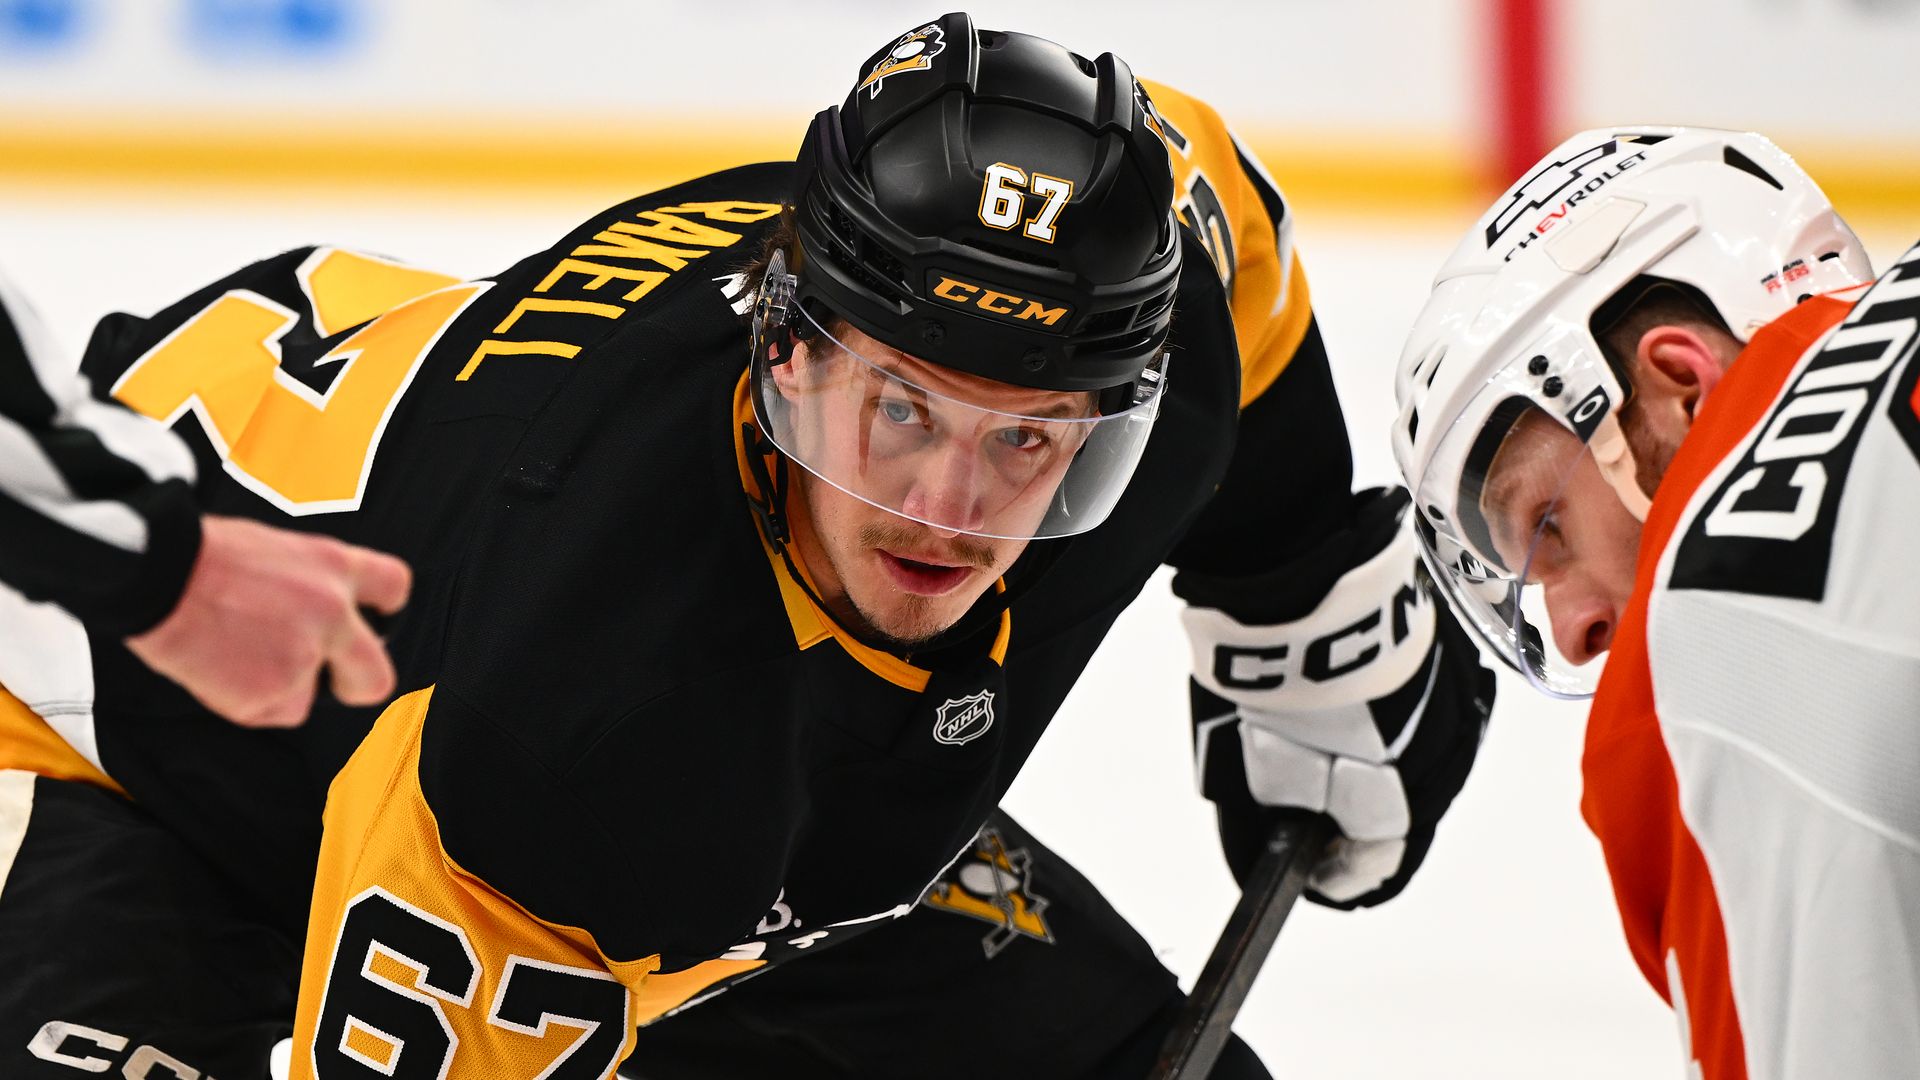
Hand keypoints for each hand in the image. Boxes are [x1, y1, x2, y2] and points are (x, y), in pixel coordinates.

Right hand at [126, 515, 411, 727]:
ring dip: (273, 687)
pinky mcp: (270, 693)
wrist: (155, 572)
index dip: (384, 610)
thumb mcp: (273, 548)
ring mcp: (303, 657)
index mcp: (333, 566)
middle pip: (376, 677)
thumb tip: (308, 614)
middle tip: (330, 681)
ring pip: (302, 698)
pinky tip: (216, 666)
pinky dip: (241, 700)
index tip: (376, 620)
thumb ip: (305, 584)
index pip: (394, 587)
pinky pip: (264, 712)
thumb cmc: (199, 556)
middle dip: (355, 685)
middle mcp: (332, 613)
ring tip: (231, 651)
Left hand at [1179, 488, 1494, 906]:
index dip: (1339, 879)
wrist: (1301, 584)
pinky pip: (1429, 709)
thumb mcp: (1246, 770)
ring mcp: (1456, 707)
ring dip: (1382, 765)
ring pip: (1423, 761)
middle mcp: (1444, 763)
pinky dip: (1396, 717)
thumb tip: (1253, 865)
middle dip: (1358, 819)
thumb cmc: (1274, 685)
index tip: (1310, 876)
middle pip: (1405, 817)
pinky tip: (1354, 697)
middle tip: (1310, 810)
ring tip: (1327, 744)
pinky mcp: (1453, 657)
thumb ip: (1256, 830)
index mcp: (1401, 804)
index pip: (1377, 868)